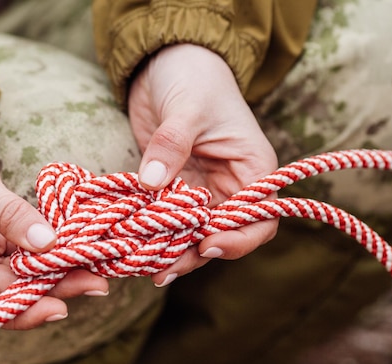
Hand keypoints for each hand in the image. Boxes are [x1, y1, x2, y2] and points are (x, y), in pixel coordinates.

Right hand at [0, 111, 108, 328]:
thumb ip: (12, 217)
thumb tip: (50, 245)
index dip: (23, 311)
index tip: (62, 307)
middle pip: (7, 293)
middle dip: (51, 289)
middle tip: (97, 282)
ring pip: (18, 277)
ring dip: (53, 273)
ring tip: (95, 268)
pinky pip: (19, 256)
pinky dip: (44, 253)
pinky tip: (74, 250)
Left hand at [128, 44, 278, 285]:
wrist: (168, 65)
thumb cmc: (194, 78)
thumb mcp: (187, 109)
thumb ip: (172, 145)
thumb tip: (151, 183)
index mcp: (253, 170)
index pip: (258, 219)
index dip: (237, 239)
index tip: (206, 245)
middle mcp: (230, 187)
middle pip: (220, 235)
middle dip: (194, 254)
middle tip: (162, 269)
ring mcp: (200, 191)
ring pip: (191, 234)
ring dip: (170, 251)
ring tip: (144, 266)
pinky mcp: (172, 189)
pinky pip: (165, 220)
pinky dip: (152, 233)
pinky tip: (132, 245)